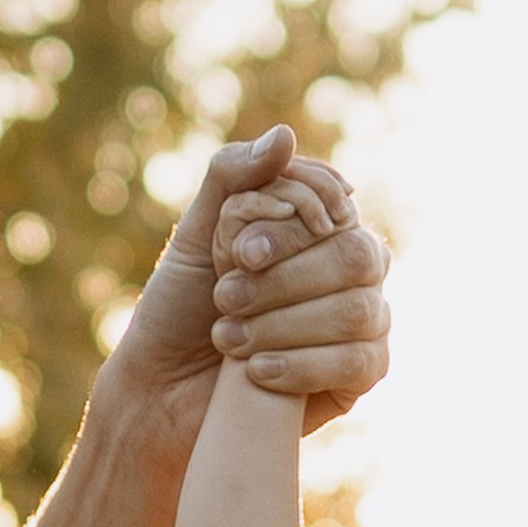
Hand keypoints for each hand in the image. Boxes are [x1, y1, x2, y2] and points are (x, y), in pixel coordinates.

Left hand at [111, 127, 389, 449]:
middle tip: (224, 298)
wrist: (164, 390)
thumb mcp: (196, 233)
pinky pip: (361, 363)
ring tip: (227, 338)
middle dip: (285, 280)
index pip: (335, 207)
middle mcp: (352, 271)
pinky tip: (257, 371)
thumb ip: (233, 178)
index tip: (238, 252)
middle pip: (356, 257)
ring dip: (285, 324)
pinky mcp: (359, 377)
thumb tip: (286, 136)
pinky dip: (305, 364)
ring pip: (358, 311)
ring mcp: (363, 322)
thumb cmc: (180, 309)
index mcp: (319, 227)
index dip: (290, 229)